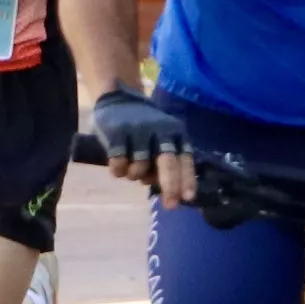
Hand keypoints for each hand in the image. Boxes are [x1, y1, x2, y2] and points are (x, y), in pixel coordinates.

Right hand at [91, 87, 192, 201]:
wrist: (118, 98)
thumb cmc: (145, 127)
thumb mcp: (163, 138)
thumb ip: (168, 160)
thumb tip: (170, 191)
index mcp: (175, 132)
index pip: (185, 159)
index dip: (187, 180)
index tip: (188, 199)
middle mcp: (159, 131)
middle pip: (168, 164)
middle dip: (170, 187)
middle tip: (170, 205)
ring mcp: (137, 131)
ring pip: (139, 169)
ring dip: (135, 176)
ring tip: (131, 169)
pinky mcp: (116, 133)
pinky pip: (119, 164)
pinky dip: (118, 171)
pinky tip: (117, 166)